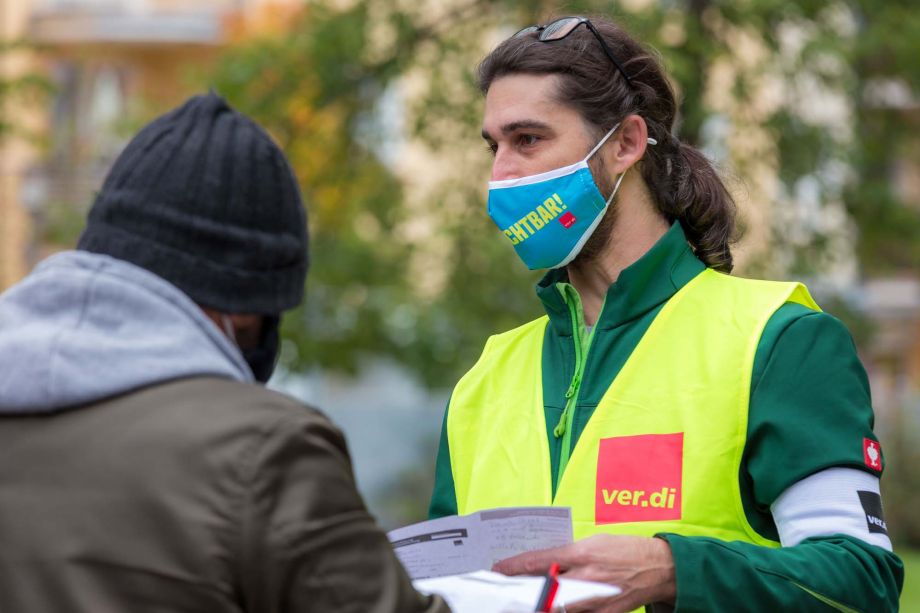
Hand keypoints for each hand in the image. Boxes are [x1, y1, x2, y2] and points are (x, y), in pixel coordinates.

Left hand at [492, 534, 674, 611]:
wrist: (660, 568)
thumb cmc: (626, 550)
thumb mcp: (594, 543)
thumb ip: (569, 554)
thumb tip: (543, 564)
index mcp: (583, 553)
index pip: (540, 560)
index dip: (516, 566)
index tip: (499, 569)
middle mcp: (587, 576)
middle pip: (544, 588)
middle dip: (523, 591)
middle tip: (507, 592)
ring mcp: (596, 599)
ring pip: (558, 608)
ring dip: (541, 605)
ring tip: (528, 602)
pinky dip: (564, 611)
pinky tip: (554, 609)